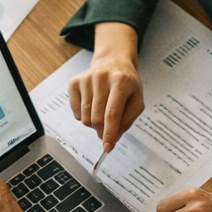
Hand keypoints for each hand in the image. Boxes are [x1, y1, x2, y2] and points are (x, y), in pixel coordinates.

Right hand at [68, 22, 143, 152]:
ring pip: (85, 118)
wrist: (112, 62)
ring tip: (102, 110)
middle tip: (108, 130)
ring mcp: (85, 79)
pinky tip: (92, 104)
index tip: (107, 148)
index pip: (112, 114)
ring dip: (93, 123)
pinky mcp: (74, 82)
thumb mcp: (137, 100)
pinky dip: (83, 115)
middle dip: (102, 131)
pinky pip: (75, 112)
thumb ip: (127, 120)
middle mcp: (101, 77)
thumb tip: (113, 138)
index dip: (109, 133)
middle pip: (97, 118)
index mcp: (120, 81)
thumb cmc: (126, 84)